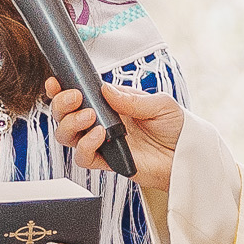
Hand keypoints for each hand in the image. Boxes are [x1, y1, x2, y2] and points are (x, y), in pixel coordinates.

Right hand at [46, 82, 183, 205]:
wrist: (187, 156)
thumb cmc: (176, 128)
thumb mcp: (160, 104)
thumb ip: (132, 99)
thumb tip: (105, 90)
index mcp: (111, 103)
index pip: (80, 94)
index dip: (62, 89)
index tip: (56, 81)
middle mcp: (102, 121)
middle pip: (65, 115)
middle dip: (62, 104)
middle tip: (75, 99)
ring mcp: (102, 142)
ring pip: (67, 136)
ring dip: (71, 124)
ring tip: (90, 118)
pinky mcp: (108, 161)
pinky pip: (83, 157)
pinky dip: (86, 146)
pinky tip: (100, 136)